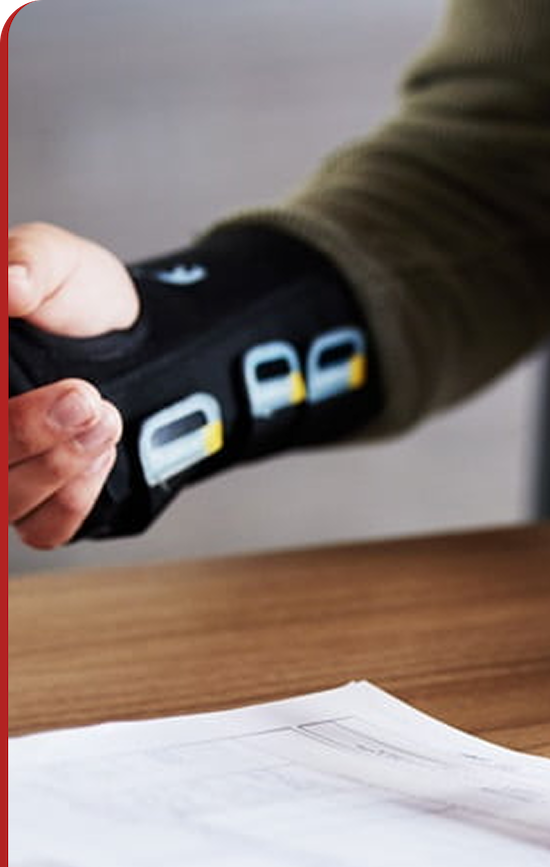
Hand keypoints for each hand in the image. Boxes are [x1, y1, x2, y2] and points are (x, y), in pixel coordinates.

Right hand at [8, 222, 137, 547]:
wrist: (141, 342)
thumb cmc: (81, 300)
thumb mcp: (56, 260)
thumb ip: (30, 263)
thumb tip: (9, 280)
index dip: (8, 416)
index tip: (35, 382)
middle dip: (28, 434)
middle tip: (84, 398)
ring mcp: (2, 472)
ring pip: (4, 499)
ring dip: (59, 463)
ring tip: (104, 416)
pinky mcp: (36, 507)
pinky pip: (40, 529)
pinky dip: (73, 498)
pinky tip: (100, 453)